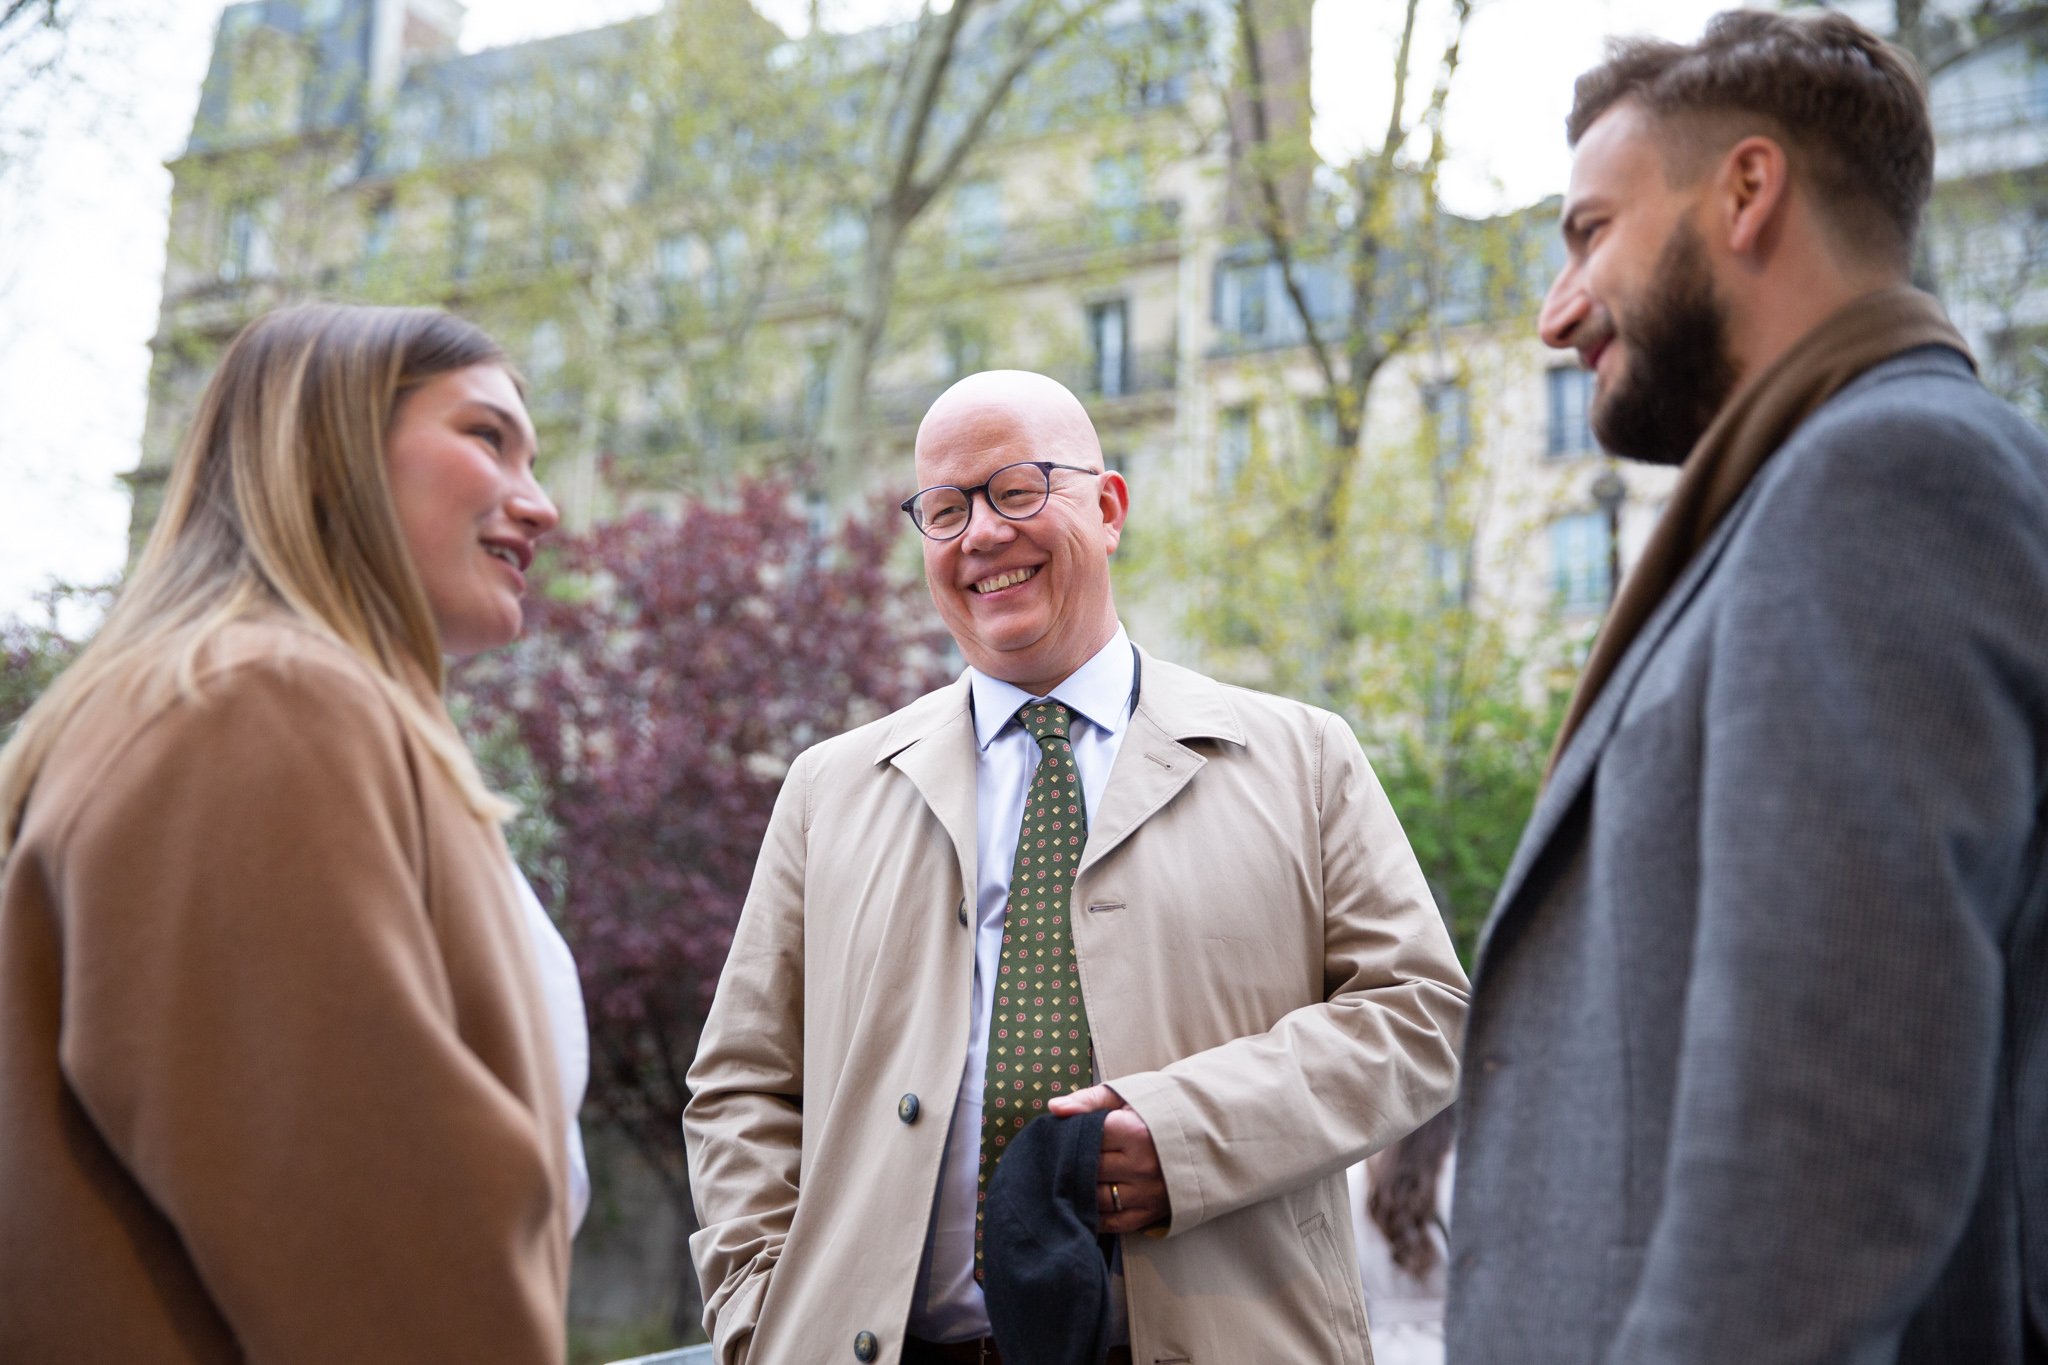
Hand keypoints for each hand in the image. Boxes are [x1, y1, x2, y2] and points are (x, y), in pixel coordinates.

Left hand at [1050, 1084, 1170, 1234]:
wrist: (1207, 1137)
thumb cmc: (1160, 1112)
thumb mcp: (1128, 1097)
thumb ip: (1089, 1100)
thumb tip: (1054, 1108)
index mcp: (1135, 1132)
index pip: (1086, 1138)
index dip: (1071, 1135)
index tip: (1064, 1134)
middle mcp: (1142, 1165)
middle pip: (1089, 1170)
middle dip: (1073, 1163)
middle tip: (1059, 1159)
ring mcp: (1147, 1193)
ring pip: (1096, 1198)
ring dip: (1079, 1190)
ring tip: (1068, 1180)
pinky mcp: (1151, 1213)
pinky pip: (1113, 1222)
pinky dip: (1094, 1216)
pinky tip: (1083, 1206)